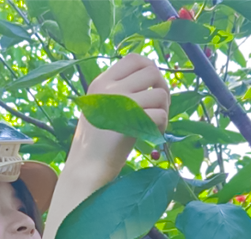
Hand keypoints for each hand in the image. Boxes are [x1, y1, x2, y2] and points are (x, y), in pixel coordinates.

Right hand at [68, 54, 169, 180]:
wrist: (86, 168)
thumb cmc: (95, 143)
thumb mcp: (99, 107)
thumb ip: (118, 91)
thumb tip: (151, 78)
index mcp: (101, 82)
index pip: (134, 59)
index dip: (150, 69)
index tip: (152, 87)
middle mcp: (110, 88)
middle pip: (151, 71)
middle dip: (162, 87)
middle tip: (159, 107)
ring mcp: (120, 103)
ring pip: (160, 93)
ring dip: (165, 109)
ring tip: (156, 124)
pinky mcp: (130, 122)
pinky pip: (160, 114)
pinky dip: (163, 125)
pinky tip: (154, 135)